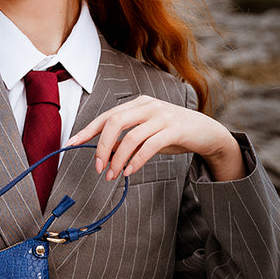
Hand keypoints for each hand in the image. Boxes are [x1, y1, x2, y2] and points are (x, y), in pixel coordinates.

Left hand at [68, 95, 245, 182]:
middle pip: (114, 122)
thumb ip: (127, 138)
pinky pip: (149, 145)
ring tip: (113, 175)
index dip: (87, 130)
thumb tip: (104, 152)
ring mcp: (162, 116)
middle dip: (102, 147)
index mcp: (138, 103)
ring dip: (118, 159)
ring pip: (131, 137)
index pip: (106, 116)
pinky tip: (130, 171)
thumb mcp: (148, 132)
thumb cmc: (174, 132)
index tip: (72, 143)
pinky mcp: (175, 129)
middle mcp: (148, 106)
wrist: (207, 132)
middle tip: (98, 168)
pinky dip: (136, 160)